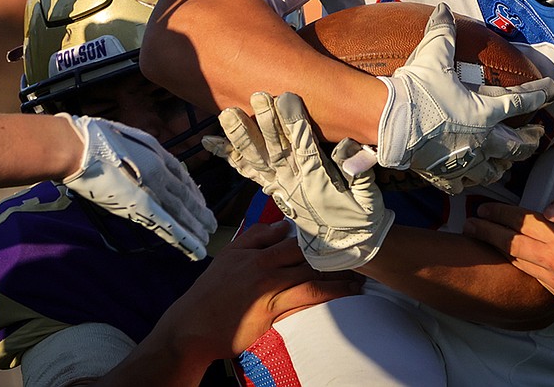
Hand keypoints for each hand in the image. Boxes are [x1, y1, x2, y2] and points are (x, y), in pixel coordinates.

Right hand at [59, 113, 216, 259]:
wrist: (77, 149)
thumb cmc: (96, 139)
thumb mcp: (129, 138)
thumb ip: (145, 152)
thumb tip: (151, 163)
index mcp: (158, 155)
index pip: (183, 178)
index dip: (193, 193)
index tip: (201, 204)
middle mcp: (160, 173)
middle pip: (185, 198)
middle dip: (199, 214)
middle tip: (211, 227)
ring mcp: (150, 190)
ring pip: (180, 213)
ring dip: (194, 228)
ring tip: (205, 240)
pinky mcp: (138, 207)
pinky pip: (166, 225)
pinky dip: (181, 238)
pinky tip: (193, 247)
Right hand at [164, 221, 361, 360]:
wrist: (193, 326)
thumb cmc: (211, 292)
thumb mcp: (229, 255)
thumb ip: (255, 237)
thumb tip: (281, 226)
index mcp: (256, 254)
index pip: (294, 240)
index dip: (319, 237)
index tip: (341, 235)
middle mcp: (265, 270)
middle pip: (308, 258)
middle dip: (335, 256)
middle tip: (361, 255)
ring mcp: (270, 292)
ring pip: (312, 280)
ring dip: (339, 279)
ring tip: (360, 279)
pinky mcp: (272, 315)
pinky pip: (305, 302)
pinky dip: (328, 297)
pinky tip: (344, 296)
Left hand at [206, 91, 394, 270]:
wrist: (342, 247)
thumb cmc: (360, 217)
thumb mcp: (368, 198)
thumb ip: (360, 174)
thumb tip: (352, 147)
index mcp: (318, 181)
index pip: (305, 148)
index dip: (295, 124)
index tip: (287, 99)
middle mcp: (294, 183)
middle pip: (276, 149)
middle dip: (266, 123)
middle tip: (258, 96)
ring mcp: (279, 186)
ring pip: (256, 159)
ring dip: (241, 136)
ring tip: (227, 114)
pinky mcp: (272, 189)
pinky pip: (247, 171)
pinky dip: (229, 155)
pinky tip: (210, 141)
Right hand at [374, 3, 553, 192]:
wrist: (390, 123)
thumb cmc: (417, 90)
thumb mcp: (433, 55)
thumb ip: (442, 32)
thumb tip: (443, 9)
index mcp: (484, 112)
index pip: (521, 103)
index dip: (540, 95)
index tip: (553, 91)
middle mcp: (481, 141)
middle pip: (517, 146)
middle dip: (530, 140)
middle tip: (536, 135)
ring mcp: (464, 162)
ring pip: (494, 171)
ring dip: (503, 165)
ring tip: (506, 163)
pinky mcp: (443, 175)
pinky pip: (462, 184)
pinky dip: (467, 181)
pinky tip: (467, 179)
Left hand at [463, 192, 553, 304]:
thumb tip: (547, 211)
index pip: (521, 223)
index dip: (499, 214)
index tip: (482, 208)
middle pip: (511, 244)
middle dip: (486, 232)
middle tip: (469, 223)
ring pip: (517, 262)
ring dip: (496, 249)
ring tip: (479, 236)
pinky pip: (531, 276)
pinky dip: (516, 264)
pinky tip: (506, 254)